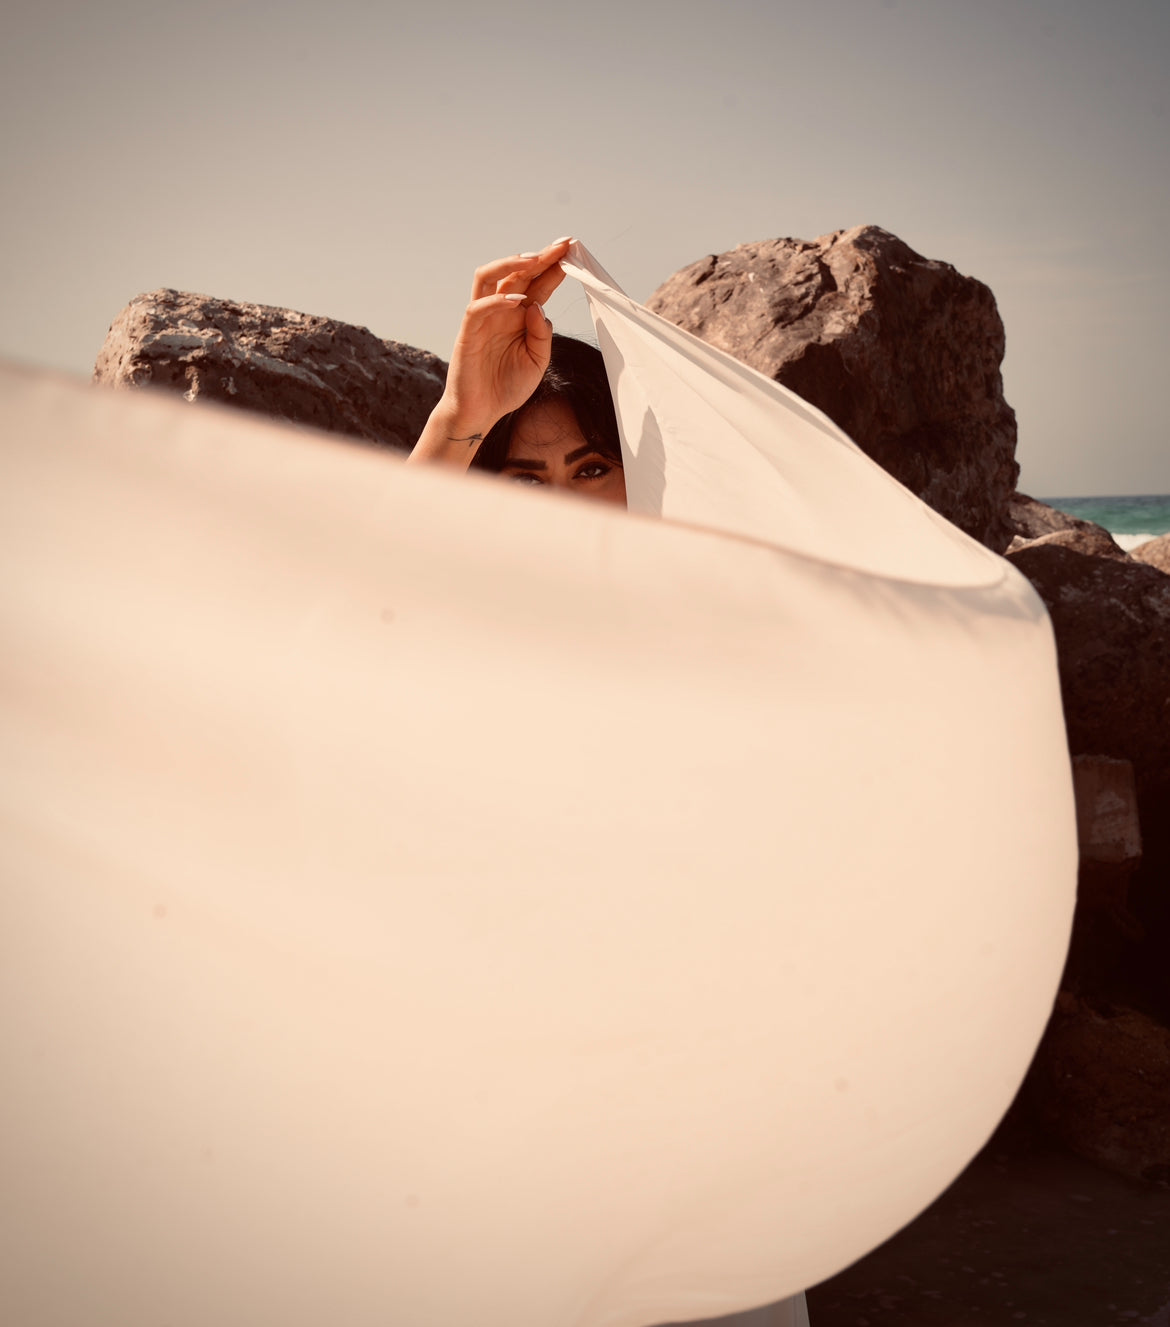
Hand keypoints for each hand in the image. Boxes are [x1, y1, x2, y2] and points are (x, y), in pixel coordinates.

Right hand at [410, 239, 570, 466]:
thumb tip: (539, 307)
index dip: (553, 267)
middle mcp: (500, 311)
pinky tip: (519, 301)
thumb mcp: (536, 362)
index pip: (537, 284)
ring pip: (488, 277)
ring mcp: (482, 319)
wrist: (480, 414)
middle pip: (516, 273)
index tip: (573, 251)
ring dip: (510, 265)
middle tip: (562, 245)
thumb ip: (542, 336)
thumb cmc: (506, 388)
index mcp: (519, 316)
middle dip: (539, 257)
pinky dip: (497, 301)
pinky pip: (478, 308)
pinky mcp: (468, 333)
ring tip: (534, 260)